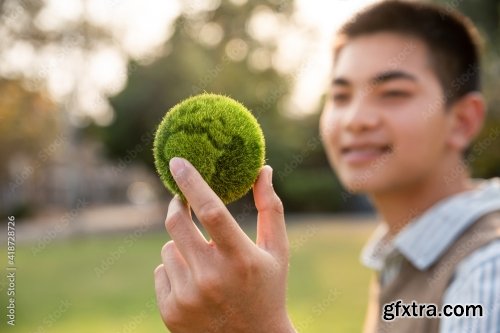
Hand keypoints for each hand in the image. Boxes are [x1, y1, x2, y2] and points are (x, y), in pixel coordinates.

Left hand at [154, 157, 294, 332]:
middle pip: (176, 223)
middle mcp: (211, 277)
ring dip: (181, 245)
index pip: (211, 210)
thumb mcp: (277, 250)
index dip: (192, 182)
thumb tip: (264, 170)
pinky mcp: (171, 311)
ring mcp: (188, 297)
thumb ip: (271, 208)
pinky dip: (174, 269)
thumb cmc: (269, 289)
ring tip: (203, 263)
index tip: (177, 161)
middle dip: (177, 205)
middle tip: (182, 201)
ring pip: (168, 248)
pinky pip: (161, 271)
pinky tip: (195, 284)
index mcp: (240, 259)